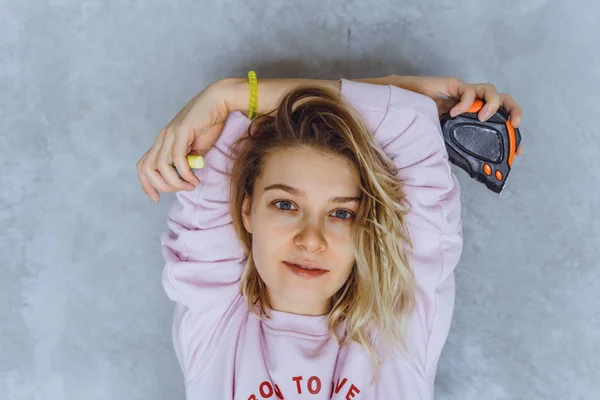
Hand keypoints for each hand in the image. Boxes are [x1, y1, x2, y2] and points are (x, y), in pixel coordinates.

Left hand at [136, 81, 230, 201]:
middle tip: (182, 189)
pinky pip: (176, 158)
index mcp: (163, 141)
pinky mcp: (181, 131)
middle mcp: (162, 137)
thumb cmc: (210, 123)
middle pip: (147, 169)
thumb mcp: (198, 149)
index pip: (143, 166)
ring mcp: (170, 133)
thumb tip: (186, 178)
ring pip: (160, 166)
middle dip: (161, 186)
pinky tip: (194, 178)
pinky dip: (184, 173)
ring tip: (190, 185)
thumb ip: (189, 162)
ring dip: (174, 182)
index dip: (146, 184)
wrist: (220, 100)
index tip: (156, 198)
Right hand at [394, 76, 523, 154]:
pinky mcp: (454, 85)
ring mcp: (464, 93)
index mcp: (473, 118)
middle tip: (515, 124)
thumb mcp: (443, 141)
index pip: (500, 121)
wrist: (402, 106)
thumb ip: (457, 150)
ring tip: (484, 117)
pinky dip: (466, 103)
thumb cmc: (420, 123)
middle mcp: (472, 104)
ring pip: (491, 91)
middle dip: (514, 111)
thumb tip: (471, 171)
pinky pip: (468, 91)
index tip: (517, 151)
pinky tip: (454, 113)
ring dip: (493, 105)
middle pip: (504, 100)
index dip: (512, 135)